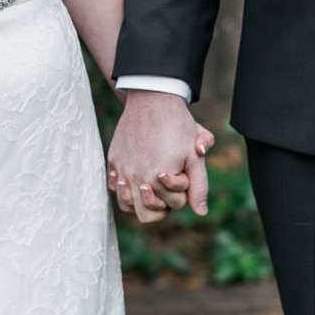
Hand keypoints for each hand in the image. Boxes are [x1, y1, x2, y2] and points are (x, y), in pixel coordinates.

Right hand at [106, 90, 210, 221]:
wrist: (153, 99)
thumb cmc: (178, 126)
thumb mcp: (195, 155)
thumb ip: (199, 186)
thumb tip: (201, 212)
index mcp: (159, 179)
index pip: (174, 205)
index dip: (183, 191)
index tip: (182, 171)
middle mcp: (137, 178)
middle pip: (147, 215)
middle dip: (161, 205)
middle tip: (167, 187)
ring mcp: (122, 170)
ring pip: (127, 206)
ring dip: (140, 202)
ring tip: (150, 186)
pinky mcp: (113, 160)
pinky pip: (114, 188)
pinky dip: (124, 189)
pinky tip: (135, 178)